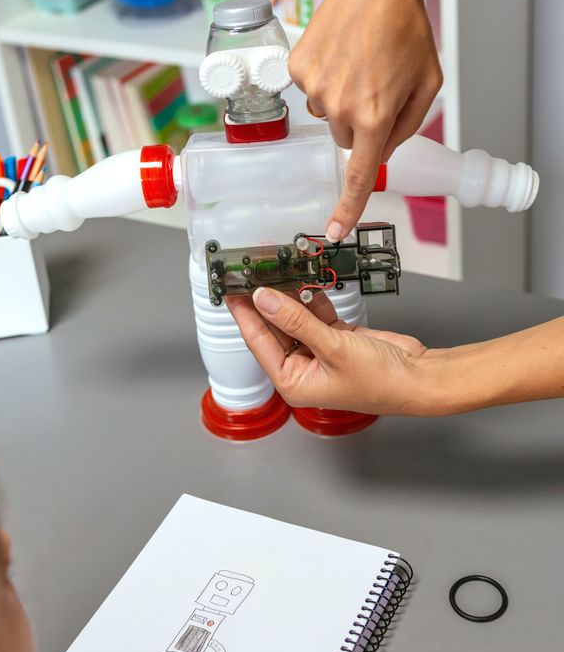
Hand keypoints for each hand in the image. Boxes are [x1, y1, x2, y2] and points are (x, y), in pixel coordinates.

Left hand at [227, 288, 435, 416]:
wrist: (421, 377)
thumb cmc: (381, 381)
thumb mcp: (333, 347)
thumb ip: (296, 320)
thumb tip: (264, 299)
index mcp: (294, 382)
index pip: (259, 342)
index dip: (244, 314)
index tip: (231, 290)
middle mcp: (303, 369)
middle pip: (275, 328)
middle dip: (266, 300)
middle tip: (253, 271)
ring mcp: (320, 352)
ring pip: (295, 318)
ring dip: (289, 295)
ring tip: (276, 268)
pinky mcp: (338, 338)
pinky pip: (316, 313)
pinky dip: (312, 297)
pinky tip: (305, 280)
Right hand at [289, 0, 441, 241]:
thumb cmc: (406, 27)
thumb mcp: (428, 82)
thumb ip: (408, 125)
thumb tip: (383, 148)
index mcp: (376, 116)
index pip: (357, 175)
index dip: (347, 208)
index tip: (334, 231)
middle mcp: (340, 109)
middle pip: (344, 139)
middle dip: (359, 122)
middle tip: (375, 84)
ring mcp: (314, 89)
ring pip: (326, 114)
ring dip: (341, 98)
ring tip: (358, 59)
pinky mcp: (297, 69)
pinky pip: (310, 90)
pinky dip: (324, 76)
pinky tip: (340, 50)